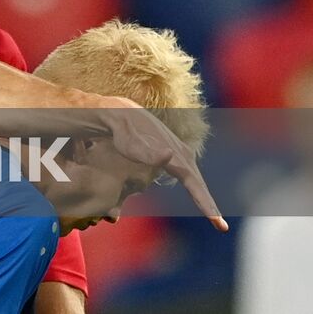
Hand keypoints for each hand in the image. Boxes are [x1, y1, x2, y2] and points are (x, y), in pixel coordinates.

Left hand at [103, 103, 226, 231]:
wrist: (121, 115)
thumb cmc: (123, 133)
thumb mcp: (130, 144)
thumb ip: (147, 153)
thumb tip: (168, 154)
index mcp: (176, 157)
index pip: (194, 185)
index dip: (205, 203)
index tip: (217, 221)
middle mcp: (183, 155)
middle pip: (199, 185)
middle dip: (210, 205)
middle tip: (221, 227)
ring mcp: (181, 153)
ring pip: (196, 180)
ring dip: (205, 198)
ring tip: (214, 217)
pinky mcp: (175, 153)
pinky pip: (189, 175)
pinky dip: (196, 189)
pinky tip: (198, 196)